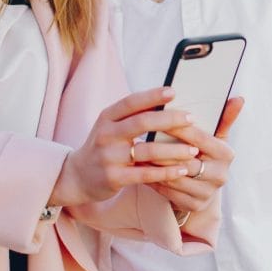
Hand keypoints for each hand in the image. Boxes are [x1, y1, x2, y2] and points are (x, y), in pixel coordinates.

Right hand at [50, 87, 202, 206]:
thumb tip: (167, 98)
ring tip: (194, 150)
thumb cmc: (104, 146)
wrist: (77, 177)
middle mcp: (106, 135)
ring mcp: (109, 157)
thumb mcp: (111, 126)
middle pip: (142, 122)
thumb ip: (133, 115)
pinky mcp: (114, 178)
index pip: (131, 102)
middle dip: (170, 119)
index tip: (173, 92)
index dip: (152, 96)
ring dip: (174, 150)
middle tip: (191, 119)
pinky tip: (182, 169)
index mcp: (106, 117)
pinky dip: (167, 172)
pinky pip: (146, 174)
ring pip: (148, 150)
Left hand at [148, 96, 243, 212]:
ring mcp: (207, 193)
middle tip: (142, 138)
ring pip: (175, 178)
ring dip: (154, 166)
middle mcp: (220, 175)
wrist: (204, 187)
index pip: (200, 139)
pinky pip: (169, 192)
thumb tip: (239, 98)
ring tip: (138, 153)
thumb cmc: (207, 154)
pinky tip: (141, 170)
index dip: (180, 128)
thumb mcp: (216, 136)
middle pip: (186, 161)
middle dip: (163, 150)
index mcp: (226, 154)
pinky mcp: (194, 205)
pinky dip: (153, 181)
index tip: (160, 117)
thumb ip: (224, 117)